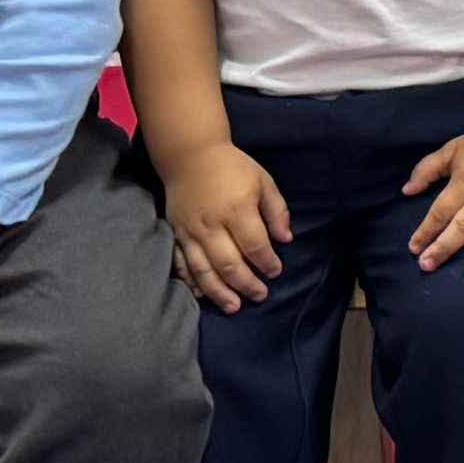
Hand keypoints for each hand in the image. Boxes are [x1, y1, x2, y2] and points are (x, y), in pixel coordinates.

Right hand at [162, 135, 292, 309]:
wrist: (190, 155)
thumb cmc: (232, 168)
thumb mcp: (263, 181)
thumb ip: (276, 211)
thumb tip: (286, 239)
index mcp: (238, 209)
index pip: (255, 245)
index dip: (267, 262)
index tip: (275, 272)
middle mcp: (212, 224)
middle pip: (230, 263)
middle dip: (247, 284)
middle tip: (260, 295)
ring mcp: (191, 232)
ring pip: (205, 270)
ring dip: (220, 292)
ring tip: (234, 307)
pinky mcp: (176, 234)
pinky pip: (182, 264)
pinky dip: (192, 282)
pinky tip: (202, 295)